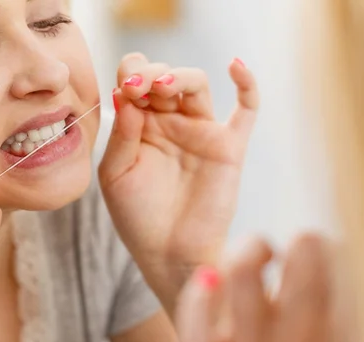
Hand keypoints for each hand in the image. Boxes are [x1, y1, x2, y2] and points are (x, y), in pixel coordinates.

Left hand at [99, 53, 258, 304]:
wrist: (169, 254)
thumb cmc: (138, 217)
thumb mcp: (116, 175)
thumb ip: (122, 135)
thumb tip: (126, 93)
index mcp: (139, 127)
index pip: (136, 82)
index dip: (130, 75)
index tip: (125, 89)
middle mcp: (169, 124)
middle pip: (165, 76)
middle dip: (150, 74)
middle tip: (138, 87)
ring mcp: (199, 133)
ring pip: (196, 84)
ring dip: (179, 76)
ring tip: (162, 86)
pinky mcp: (228, 147)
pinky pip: (246, 109)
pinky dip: (247, 84)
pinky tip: (236, 65)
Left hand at [176, 234, 353, 341]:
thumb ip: (339, 331)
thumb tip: (335, 278)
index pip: (347, 273)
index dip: (336, 251)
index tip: (326, 253)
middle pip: (306, 260)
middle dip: (305, 241)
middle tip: (298, 246)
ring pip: (242, 274)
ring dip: (248, 250)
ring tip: (255, 256)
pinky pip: (196, 314)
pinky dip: (199, 290)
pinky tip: (208, 281)